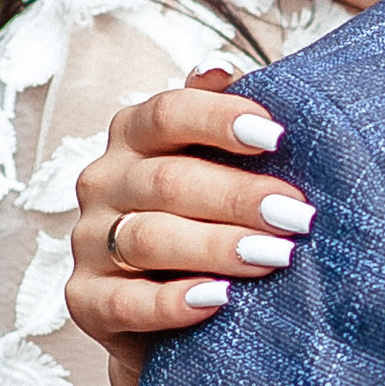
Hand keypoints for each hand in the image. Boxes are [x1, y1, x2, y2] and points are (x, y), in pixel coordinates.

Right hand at [67, 68, 315, 363]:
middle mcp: (102, 182)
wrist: (170, 319)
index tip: (278, 137)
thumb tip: (220, 67)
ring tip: (276, 256)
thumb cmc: (208, 222)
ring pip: (148, 238)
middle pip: (168, 181)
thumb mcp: (217, 165)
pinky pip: (125, 301)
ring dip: (218, 247)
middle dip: (240, 197)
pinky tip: (220, 299)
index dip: (220, 120)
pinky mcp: (85, 301)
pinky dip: (173, 302)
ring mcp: (88, 242)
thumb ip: (220, 117)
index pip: (168, 113)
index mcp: (133, 136)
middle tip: (299, 216)